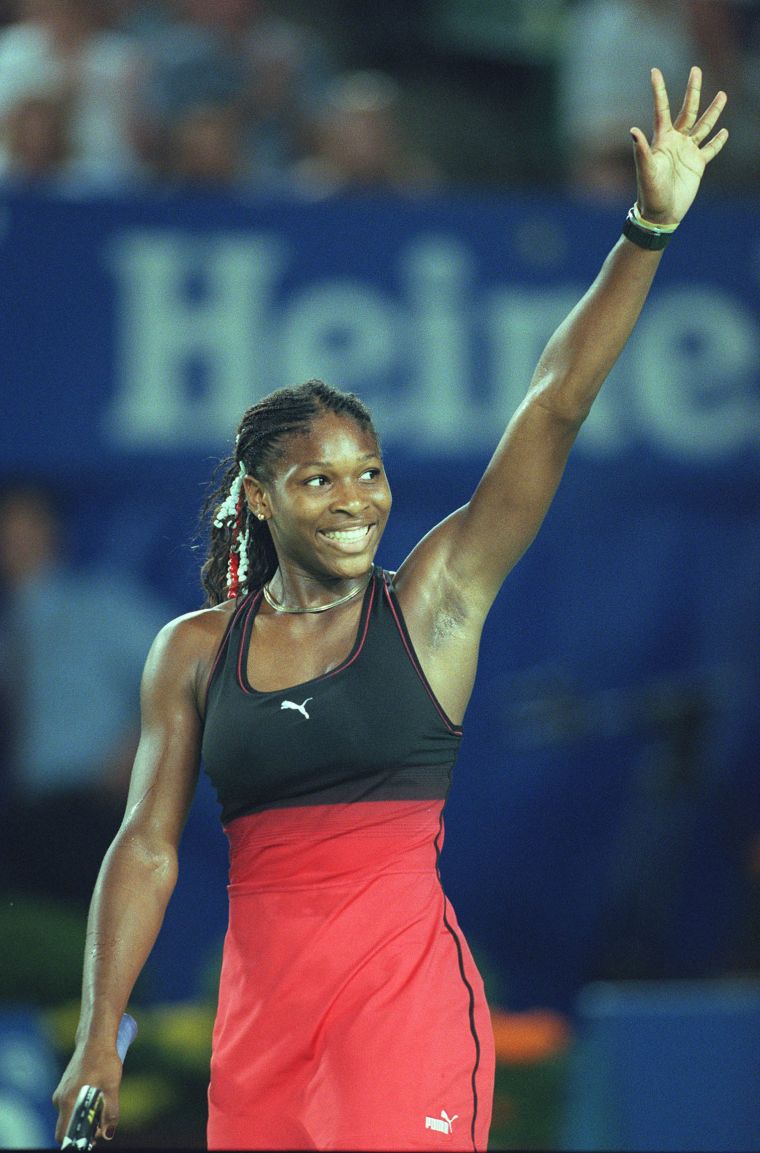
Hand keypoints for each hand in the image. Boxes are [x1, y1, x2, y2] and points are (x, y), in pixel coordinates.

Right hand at [53, 1045, 122, 1145]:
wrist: (95, 1038)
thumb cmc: (104, 1060)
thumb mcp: (111, 1087)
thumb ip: (110, 1112)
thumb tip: (108, 1134)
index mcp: (68, 1101)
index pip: (63, 1134)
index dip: (76, 1141)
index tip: (92, 1138)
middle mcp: (60, 1099)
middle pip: (67, 1126)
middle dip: (81, 1130)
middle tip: (100, 1125)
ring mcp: (61, 1091)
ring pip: (69, 1114)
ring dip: (83, 1117)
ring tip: (101, 1106)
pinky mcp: (65, 1086)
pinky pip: (70, 1104)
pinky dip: (81, 1107)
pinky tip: (96, 1097)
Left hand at [630, 66, 727, 225]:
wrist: (661, 214)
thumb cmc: (650, 192)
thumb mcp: (645, 170)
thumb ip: (641, 150)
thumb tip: (632, 130)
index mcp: (662, 140)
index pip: (662, 109)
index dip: (659, 90)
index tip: (654, 70)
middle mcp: (675, 142)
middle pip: (687, 110)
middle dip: (693, 90)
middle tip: (696, 70)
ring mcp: (687, 152)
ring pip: (703, 126)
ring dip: (713, 111)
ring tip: (723, 94)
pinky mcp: (697, 165)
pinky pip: (710, 149)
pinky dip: (718, 141)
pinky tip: (724, 131)